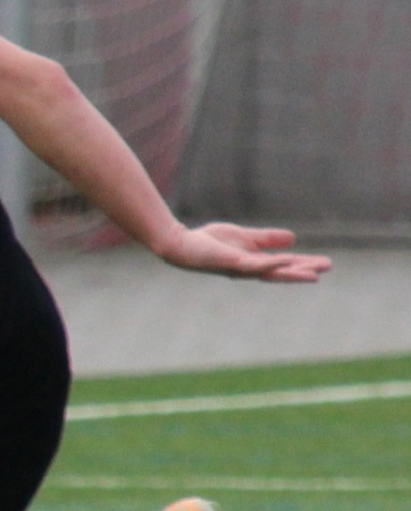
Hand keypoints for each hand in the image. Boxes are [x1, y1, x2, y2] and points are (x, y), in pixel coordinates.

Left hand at [156, 222, 331, 283]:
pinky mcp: (231, 262)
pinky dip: (270, 262)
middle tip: (328, 268)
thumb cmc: (210, 242)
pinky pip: (254, 264)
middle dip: (304, 271)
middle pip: (282, 272)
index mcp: (254, 263)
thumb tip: (293, 238)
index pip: (283, 265)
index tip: (324, 265)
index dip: (303, 266)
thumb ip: (266, 239)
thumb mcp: (244, 237)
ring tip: (314, 273)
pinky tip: (285, 259)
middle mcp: (250, 269)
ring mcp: (241, 268)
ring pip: (272, 272)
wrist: (183, 244)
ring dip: (293, 272)